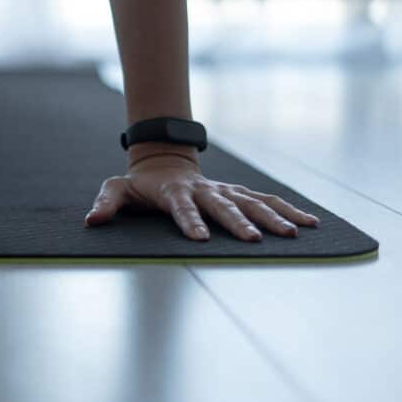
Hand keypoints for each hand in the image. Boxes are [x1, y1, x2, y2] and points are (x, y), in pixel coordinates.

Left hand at [84, 153, 318, 241]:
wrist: (163, 161)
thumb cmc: (139, 183)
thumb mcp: (117, 189)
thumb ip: (106, 203)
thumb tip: (92, 220)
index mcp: (174, 192)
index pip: (181, 208)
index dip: (189, 222)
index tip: (199, 239)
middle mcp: (204, 190)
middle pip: (222, 206)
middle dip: (237, 223)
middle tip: (252, 241)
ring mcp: (223, 191)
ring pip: (251, 202)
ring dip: (271, 217)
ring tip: (292, 234)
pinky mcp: (237, 193)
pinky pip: (266, 200)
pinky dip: (288, 209)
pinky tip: (310, 223)